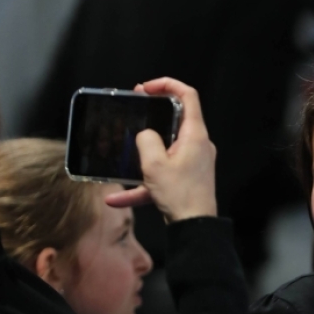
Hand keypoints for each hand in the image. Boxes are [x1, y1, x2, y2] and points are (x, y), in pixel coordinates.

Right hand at [105, 78, 216, 220]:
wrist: (195, 228)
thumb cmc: (179, 194)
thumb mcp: (154, 164)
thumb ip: (146, 140)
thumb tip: (145, 135)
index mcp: (195, 135)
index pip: (188, 96)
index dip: (168, 84)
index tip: (147, 88)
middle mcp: (197, 145)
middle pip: (176, 119)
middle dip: (153, 113)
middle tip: (134, 108)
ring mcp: (193, 162)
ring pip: (166, 148)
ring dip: (144, 150)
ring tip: (124, 147)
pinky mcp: (186, 179)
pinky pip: (162, 175)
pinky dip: (142, 183)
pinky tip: (116, 199)